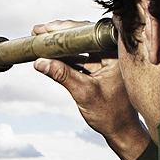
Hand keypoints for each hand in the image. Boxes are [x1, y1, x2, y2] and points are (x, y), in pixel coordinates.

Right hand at [31, 20, 149, 159]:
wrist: (121, 130)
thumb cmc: (111, 114)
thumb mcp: (83, 92)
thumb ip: (61, 75)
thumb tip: (40, 62)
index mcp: (115, 53)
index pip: (86, 33)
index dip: (64, 29)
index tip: (45, 29)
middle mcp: (111, 52)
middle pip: (81, 37)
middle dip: (58, 35)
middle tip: (38, 32)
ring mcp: (105, 60)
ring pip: (78, 47)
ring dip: (59, 47)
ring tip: (40, 42)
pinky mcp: (99, 68)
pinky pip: (79, 58)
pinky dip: (65, 58)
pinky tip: (49, 57)